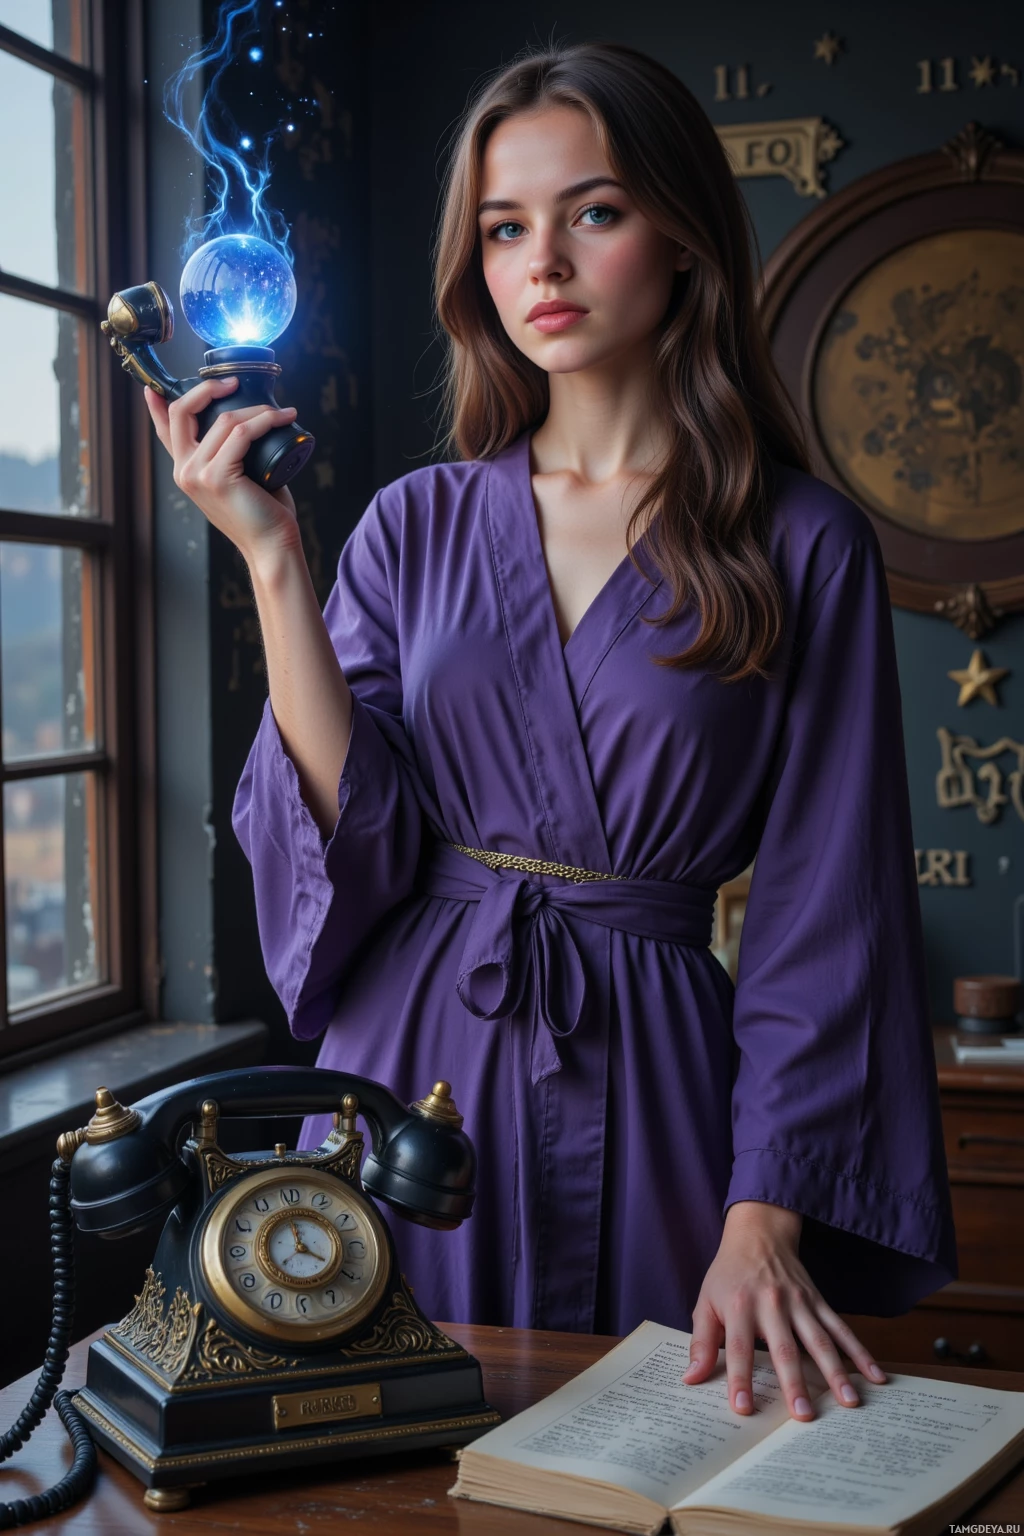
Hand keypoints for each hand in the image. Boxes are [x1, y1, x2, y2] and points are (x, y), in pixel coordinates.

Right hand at [144, 377, 300, 563]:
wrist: (272, 545)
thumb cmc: (263, 511)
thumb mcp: (242, 476)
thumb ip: (233, 453)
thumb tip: (248, 420)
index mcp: (186, 470)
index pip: (164, 431)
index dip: (157, 405)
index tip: (153, 387)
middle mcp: (184, 471)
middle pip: (182, 412)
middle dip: (207, 389)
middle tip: (235, 383)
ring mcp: (197, 474)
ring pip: (223, 420)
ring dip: (256, 409)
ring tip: (281, 412)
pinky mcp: (217, 477)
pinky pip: (241, 434)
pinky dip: (265, 421)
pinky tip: (283, 418)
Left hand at [683, 1200, 886, 1420]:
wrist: (759, 1233)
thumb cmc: (728, 1275)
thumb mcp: (705, 1302)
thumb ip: (701, 1342)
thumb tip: (691, 1380)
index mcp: (739, 1306)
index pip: (738, 1348)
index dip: (740, 1380)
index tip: (744, 1410)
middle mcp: (771, 1304)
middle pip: (784, 1348)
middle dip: (795, 1384)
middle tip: (804, 1417)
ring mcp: (799, 1302)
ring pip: (820, 1340)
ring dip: (836, 1372)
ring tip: (849, 1403)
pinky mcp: (819, 1301)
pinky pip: (841, 1328)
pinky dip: (860, 1351)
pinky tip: (875, 1375)